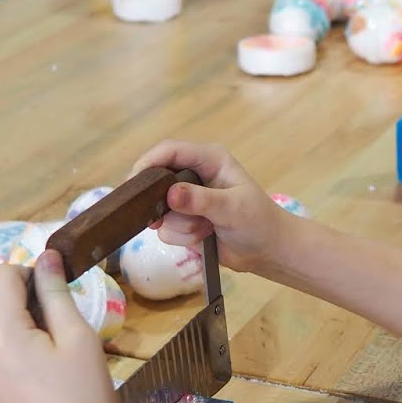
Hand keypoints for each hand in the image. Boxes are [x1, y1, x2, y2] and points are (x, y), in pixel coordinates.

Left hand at [0, 251, 130, 402]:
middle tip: (65, 340)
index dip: (28, 274)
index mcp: (0, 335)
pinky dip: (16, 368)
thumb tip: (45, 256)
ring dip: (22, 340)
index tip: (56, 294)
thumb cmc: (87, 396)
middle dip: (27, 312)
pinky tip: (45, 394)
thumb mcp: (78, 338)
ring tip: (57, 371)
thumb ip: (56, 293)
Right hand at [131, 141, 297, 273]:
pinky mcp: (184, 221)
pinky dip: (183, 238)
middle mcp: (195, 175)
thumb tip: (170, 194)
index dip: (148, 163)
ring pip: (160, 210)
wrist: (268, 251)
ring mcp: (188, 199)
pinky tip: (204, 238)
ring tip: (207, 230)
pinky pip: (166, 230)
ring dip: (180, 226)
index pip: (170, 151)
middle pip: (157, 179)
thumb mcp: (232, 208)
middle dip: (159, 202)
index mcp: (209, 159)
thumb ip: (201, 200)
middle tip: (158, 217)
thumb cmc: (258, 222)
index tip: (134, 184)